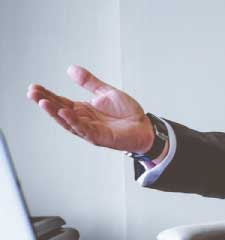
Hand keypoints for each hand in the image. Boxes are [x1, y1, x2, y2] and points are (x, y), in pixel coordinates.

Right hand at [27, 65, 153, 152]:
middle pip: (60, 111)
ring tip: (42, 102)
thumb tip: (71, 69)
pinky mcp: (100, 137)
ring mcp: (90, 130)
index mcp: (83, 110)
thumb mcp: (106, 92)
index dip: (48, 95)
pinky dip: (74, 121)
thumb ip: (89, 82)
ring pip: (68, 122)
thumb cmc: (127, 113)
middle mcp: (84, 120)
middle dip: (46, 103)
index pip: (61, 101)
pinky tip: (65, 112)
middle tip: (32, 93)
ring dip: (55, 112)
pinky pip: (84, 129)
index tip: (34, 87)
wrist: (145, 127)